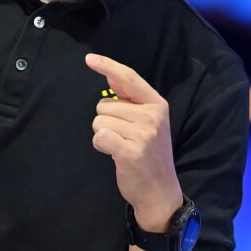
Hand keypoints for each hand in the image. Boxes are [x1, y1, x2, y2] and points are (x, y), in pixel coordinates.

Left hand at [87, 53, 182, 231]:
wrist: (160, 192)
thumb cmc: (149, 154)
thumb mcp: (147, 122)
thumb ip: (130, 99)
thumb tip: (111, 76)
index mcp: (157, 104)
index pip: (129, 78)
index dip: (108, 66)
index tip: (89, 58)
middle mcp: (152, 116)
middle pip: (105, 105)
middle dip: (106, 120)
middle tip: (124, 137)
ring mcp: (143, 134)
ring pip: (100, 120)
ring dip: (103, 134)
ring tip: (121, 146)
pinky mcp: (131, 151)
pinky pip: (100, 136)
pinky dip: (100, 145)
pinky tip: (114, 154)